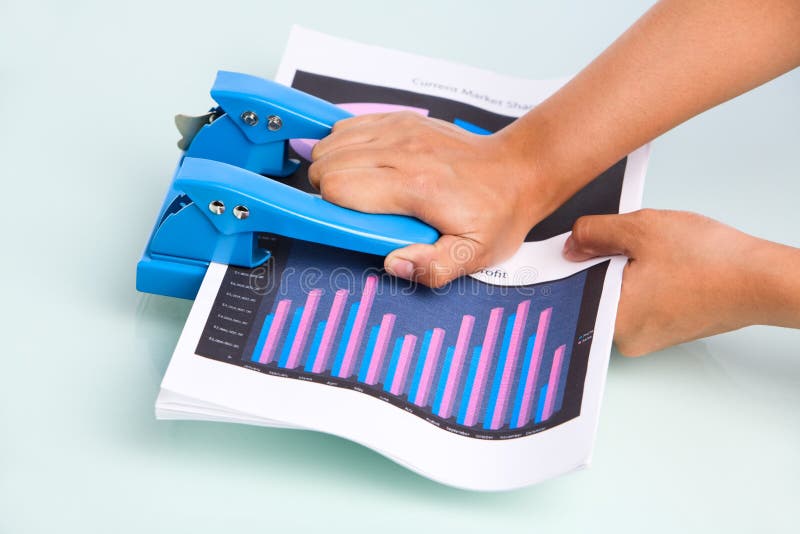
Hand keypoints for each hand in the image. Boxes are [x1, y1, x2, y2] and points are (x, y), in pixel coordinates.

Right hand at [308, 112, 550, 286]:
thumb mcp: (474, 256)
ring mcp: (402, 130)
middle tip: (350, 209)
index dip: (330, 208)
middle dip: (326, 189)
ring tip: (354, 188)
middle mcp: (404, 151)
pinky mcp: (403, 120)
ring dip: (332, 165)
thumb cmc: (496, 212)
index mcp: (416, 186)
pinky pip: (351, 124)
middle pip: (328, 161)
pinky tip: (359, 163)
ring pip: (334, 140)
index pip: (339, 186)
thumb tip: (394, 263)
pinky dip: (344, 143)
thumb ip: (433, 268)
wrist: (518, 171)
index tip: (343, 221)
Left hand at [563, 209, 799, 355]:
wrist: (760, 280)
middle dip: (603, 263)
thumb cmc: (709, 259)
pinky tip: (666, 267)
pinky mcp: (664, 332)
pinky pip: (640, 303)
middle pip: (593, 291)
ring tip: (655, 255)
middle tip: (629, 244)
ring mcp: (646, 339)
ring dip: (626, 271)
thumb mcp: (640, 229)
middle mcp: (625, 339)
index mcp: (612, 319)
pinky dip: (645, 282)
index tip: (582, 243)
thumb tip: (571, 243)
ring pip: (618, 295)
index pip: (571, 288)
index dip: (575, 260)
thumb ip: (594, 233)